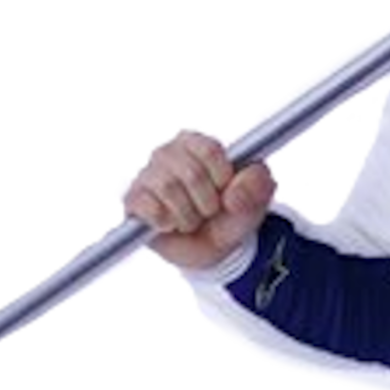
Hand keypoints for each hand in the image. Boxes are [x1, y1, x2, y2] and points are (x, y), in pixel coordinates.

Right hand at [121, 127, 276, 271]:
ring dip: (189, 215)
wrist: (214, 247)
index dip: (224, 178)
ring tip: (192, 220)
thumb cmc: (231, 212)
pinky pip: (143, 204)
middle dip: (209, 202)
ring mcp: (145, 176)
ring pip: (168, 187)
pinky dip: (164, 221)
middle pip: (191, 172)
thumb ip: (257, 186)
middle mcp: (165, 153)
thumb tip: (234, 195)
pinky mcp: (132, 201)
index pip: (209, 149)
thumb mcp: (256, 199)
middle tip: (210, 211)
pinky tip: (170, 224)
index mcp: (194, 141)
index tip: (228, 192)